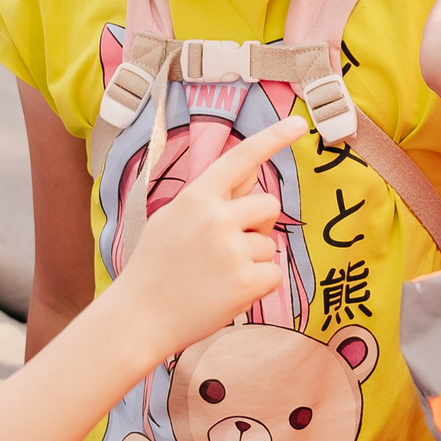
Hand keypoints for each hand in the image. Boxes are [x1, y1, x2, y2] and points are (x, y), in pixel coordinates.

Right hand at [112, 116, 309, 356]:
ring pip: (269, 245)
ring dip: (252, 261)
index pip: (241, 158)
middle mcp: (216, 217)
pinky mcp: (246, 282)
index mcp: (196, 197)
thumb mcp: (172, 219)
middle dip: (258, 225)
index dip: (274, 137)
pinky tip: (228, 294)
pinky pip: (274, 274)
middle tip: (228, 249)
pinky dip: (258, 286)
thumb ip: (210, 199)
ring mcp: (232, 250)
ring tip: (216, 277)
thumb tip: (250, 177)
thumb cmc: (156, 268)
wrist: (139, 318)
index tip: (301, 123)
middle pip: (269, 205)